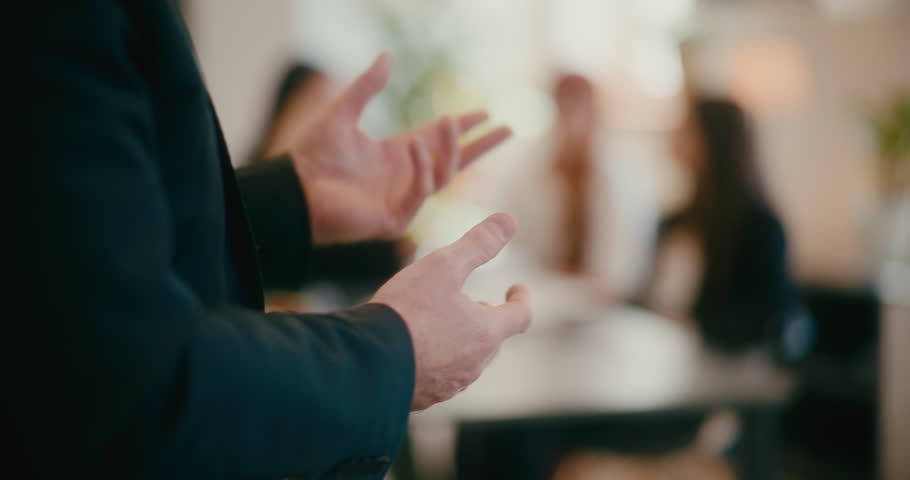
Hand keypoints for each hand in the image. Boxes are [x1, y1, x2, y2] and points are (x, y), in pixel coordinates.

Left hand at [289, 53, 512, 244]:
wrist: (295, 190)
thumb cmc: (313, 157)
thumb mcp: (343, 113)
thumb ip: (367, 86)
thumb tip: (386, 56)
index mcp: (396, 154)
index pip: (439, 139)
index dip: (463, 126)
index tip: (486, 112)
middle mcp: (405, 176)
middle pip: (455, 161)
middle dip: (482, 146)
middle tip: (508, 129)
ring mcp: (403, 198)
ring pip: (443, 174)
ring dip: (450, 148)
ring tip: (452, 120)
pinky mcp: (396, 218)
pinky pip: (420, 191)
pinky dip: (422, 169)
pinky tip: (418, 148)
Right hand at [371, 213, 531, 409]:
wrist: (367, 363)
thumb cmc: (408, 311)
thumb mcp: (443, 266)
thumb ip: (478, 244)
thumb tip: (509, 220)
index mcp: (486, 333)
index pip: (520, 316)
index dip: (520, 300)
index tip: (516, 289)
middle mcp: (474, 364)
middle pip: (491, 339)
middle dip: (486, 318)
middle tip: (475, 302)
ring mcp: (449, 384)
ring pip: (465, 359)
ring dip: (460, 340)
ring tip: (440, 323)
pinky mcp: (424, 398)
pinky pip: (439, 376)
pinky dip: (435, 359)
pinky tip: (414, 348)